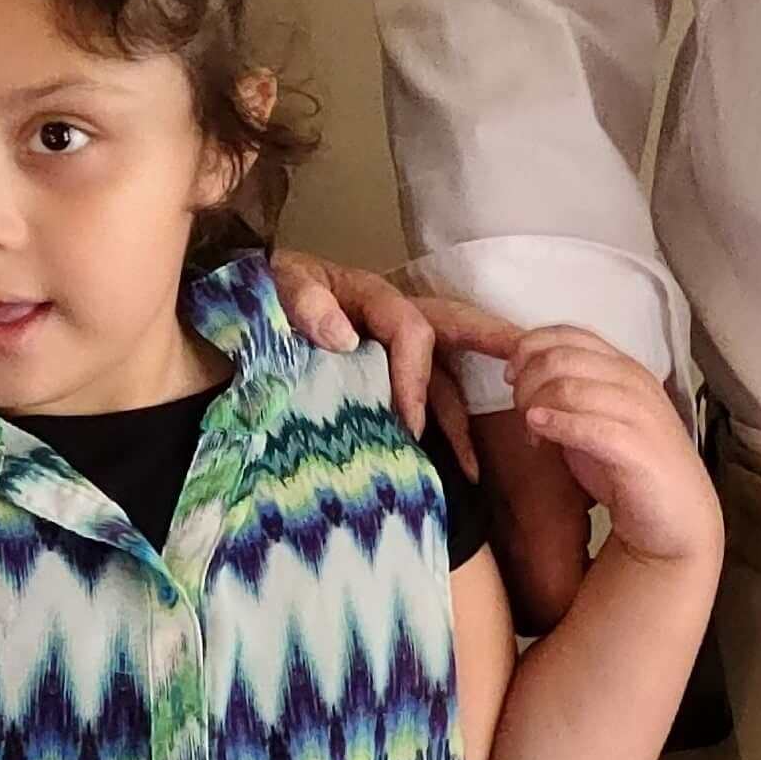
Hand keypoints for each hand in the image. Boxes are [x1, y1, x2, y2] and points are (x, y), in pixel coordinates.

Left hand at [269, 254, 519, 454]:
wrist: (232, 313)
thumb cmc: (260, 296)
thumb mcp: (274, 287)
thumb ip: (304, 302)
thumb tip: (344, 336)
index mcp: (371, 296)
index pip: (412, 330)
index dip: (415, 376)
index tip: (408, 422)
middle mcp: (391, 322)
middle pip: (455, 330)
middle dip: (493, 349)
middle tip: (528, 369)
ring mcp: (389, 352)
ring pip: (442, 380)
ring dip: (461, 420)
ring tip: (473, 470)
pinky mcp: (378, 380)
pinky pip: (420, 404)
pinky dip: (435, 434)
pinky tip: (444, 472)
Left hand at [501, 327, 715, 570]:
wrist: (678, 518)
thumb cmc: (630, 468)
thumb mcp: (596, 417)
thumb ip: (568, 392)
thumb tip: (521, 374)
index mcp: (624, 368)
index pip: (570, 334)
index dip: (530, 346)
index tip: (511, 373)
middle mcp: (633, 383)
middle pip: (560, 357)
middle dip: (527, 380)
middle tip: (519, 409)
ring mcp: (638, 414)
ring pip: (567, 388)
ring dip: (535, 407)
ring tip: (530, 433)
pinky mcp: (635, 449)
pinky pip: (586, 426)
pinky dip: (555, 425)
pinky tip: (538, 434)